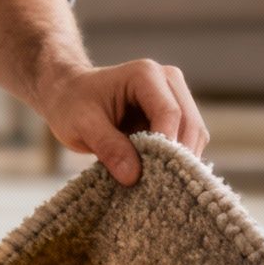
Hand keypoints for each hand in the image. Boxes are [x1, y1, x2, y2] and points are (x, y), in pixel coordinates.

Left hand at [36, 60, 207, 184]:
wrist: (69, 95)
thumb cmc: (72, 103)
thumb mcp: (82, 125)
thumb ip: (108, 147)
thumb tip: (133, 177)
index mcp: (146, 75)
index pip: (170, 113)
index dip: (167, 147)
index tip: (153, 177)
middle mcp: (168, 81)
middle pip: (190, 124)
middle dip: (177, 158)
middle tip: (160, 189)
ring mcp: (175, 97)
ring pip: (194, 135)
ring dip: (180, 161)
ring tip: (158, 186)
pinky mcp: (175, 116)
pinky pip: (186, 142)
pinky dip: (176, 161)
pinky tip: (159, 177)